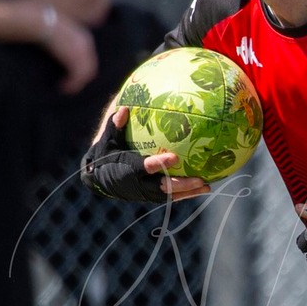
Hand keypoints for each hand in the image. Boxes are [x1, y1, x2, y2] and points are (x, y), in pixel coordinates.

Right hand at [43, 15, 97, 94]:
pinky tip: (63, 88)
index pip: (89, 58)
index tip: (72, 75)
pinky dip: (72, 85)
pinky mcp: (74, 59)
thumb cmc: (45, 26)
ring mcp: (81, 53)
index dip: (82, 68)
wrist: (42, 22)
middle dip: (81, 79)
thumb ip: (65, 42)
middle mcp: (86, 45)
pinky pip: (77, 78)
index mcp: (84, 38)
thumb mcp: (60, 32)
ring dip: (76, 84)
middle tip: (70, 86)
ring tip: (66, 89)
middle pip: (90, 68)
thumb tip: (61, 53)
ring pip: (85, 74)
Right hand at [81, 107, 209, 202]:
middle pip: (164, 187)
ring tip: (207, 185)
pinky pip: (172, 196)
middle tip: (199, 178)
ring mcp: (146, 193)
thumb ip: (115, 127)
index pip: (147, 167)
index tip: (175, 156)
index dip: (160, 163)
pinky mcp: (152, 196)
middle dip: (182, 184)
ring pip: (171, 195)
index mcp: (129, 170)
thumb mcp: (107, 141)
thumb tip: (123, 109)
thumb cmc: (106, 155)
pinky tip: (203, 187)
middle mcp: (139, 185)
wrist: (99, 179)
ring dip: (189, 191)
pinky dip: (186, 193)